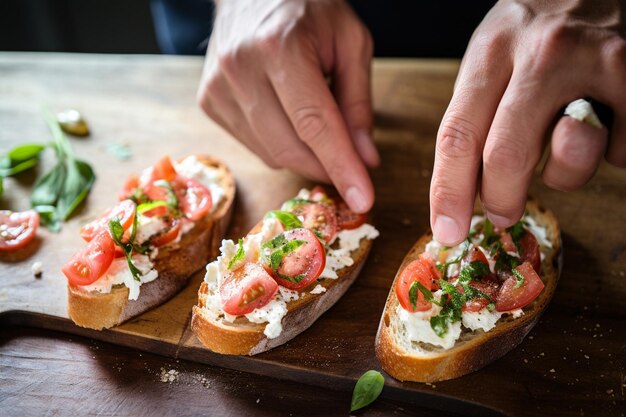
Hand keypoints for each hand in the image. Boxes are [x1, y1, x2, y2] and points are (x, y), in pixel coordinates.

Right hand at [197, 0, 377, 212]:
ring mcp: (218, 87)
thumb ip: (358, 102)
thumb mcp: (350, 42)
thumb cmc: (309, 9)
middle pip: (290, 147)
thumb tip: (365, 159)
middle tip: (353, 166)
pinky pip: (254, 145)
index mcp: (279, 48)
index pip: (314, 124)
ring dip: (305, 155)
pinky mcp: (209, 101)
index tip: (363, 201)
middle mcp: (240, 69)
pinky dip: (281, 144)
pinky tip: (289, 117)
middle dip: (326, 167)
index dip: (341, 166)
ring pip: (271, 153)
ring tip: (318, 123)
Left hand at [430, 0, 625, 244]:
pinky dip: (610, 152)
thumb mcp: (491, 56)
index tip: (448, 231)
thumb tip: (463, 194)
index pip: (458, 135)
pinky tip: (604, 121)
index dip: (449, 192)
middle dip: (500, 199)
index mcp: (492, 53)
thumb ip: (476, 116)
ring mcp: (594, 63)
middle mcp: (540, 55)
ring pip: (570, 158)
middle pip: (506, 156)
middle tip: (499, 212)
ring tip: (564, 145)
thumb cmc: (533, 29)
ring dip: (563, 174)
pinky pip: (620, 152)